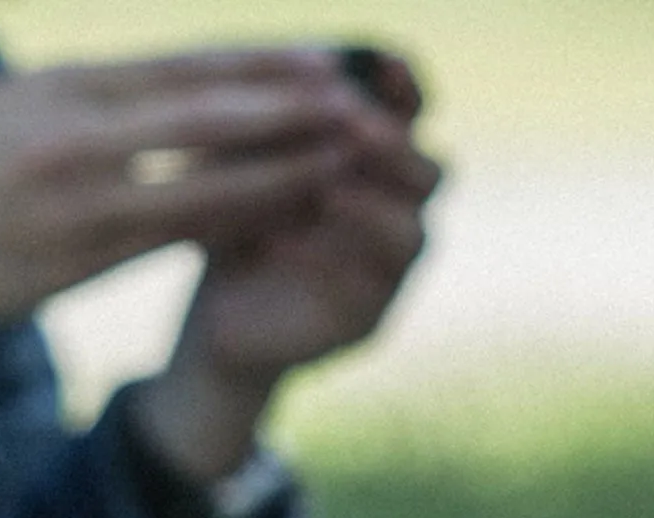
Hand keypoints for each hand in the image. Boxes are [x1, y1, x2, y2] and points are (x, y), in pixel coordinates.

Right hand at [0, 50, 378, 447]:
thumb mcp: (15, 113)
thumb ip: (92, 103)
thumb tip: (167, 93)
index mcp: (62, 85)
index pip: (180, 66)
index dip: (258, 63)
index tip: (323, 59)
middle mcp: (74, 131)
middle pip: (203, 109)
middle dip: (286, 103)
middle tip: (356, 100)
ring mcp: (79, 196)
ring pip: (204, 177)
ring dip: (279, 168)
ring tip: (340, 160)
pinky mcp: (82, 257)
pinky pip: (178, 235)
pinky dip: (236, 222)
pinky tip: (281, 217)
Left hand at [131, 56, 439, 481]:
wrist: (222, 313)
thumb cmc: (233, 222)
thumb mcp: (242, 163)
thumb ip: (275, 125)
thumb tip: (301, 77)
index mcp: (376, 164)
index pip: (411, 117)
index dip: (404, 89)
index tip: (382, 61)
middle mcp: (398, 212)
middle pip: (431, 173)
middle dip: (396, 148)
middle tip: (354, 127)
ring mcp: (389, 271)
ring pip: (412, 235)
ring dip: (370, 208)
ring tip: (325, 192)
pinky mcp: (366, 320)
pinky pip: (362, 288)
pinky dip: (320, 259)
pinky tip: (274, 238)